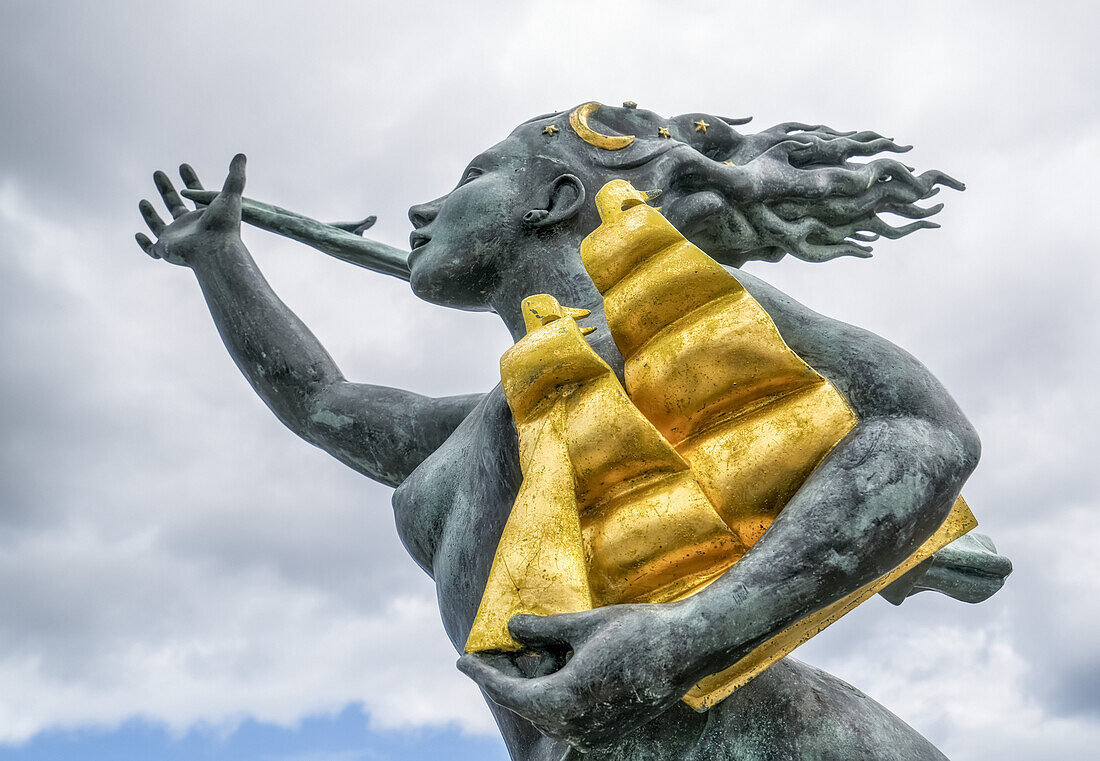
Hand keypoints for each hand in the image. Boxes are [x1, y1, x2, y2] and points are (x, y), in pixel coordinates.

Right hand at [135, 154, 246, 266]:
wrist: (214, 250)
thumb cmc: (224, 226)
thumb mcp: (231, 196)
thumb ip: (236, 176)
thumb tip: (242, 155)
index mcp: (205, 215)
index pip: (195, 194)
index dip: (190, 180)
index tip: (183, 166)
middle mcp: (190, 227)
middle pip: (175, 206)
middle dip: (166, 189)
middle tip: (157, 173)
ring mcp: (177, 239)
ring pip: (160, 226)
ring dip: (150, 215)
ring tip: (143, 201)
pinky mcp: (165, 251)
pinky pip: (151, 250)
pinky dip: (144, 244)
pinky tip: (138, 234)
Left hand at [457, 603, 694, 751]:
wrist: (689, 650)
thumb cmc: (637, 631)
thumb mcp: (583, 625)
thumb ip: (543, 630)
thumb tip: (511, 627)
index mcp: (562, 700)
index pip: (507, 692)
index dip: (482, 674)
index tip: (461, 660)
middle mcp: (574, 726)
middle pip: (525, 706)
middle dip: (504, 681)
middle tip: (486, 657)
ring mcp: (594, 734)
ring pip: (547, 714)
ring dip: (529, 690)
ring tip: (517, 662)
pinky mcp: (611, 730)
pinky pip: (568, 718)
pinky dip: (553, 698)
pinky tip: (552, 674)